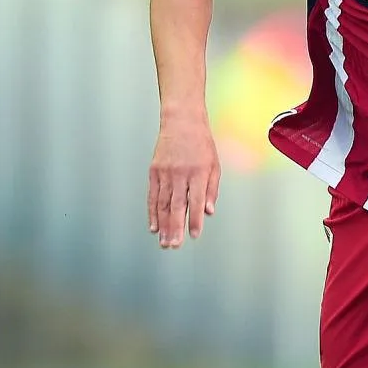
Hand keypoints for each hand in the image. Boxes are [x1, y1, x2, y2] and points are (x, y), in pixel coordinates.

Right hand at [147, 113, 219, 248]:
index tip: (194, 236)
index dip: (195, 220)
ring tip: (163, 242)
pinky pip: (153, 195)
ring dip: (163, 224)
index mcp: (199, 173)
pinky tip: (153, 226)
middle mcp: (180, 174)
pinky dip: (152, 212)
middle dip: (175, 228)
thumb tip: (209, 212)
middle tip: (173, 246)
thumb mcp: (215, 165)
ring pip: (163, 203)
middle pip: (177, 205)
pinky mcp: (154, 171)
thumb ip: (212, 190)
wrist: (181, 122)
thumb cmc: (202, 144)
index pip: (196, 201)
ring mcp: (165, 173)